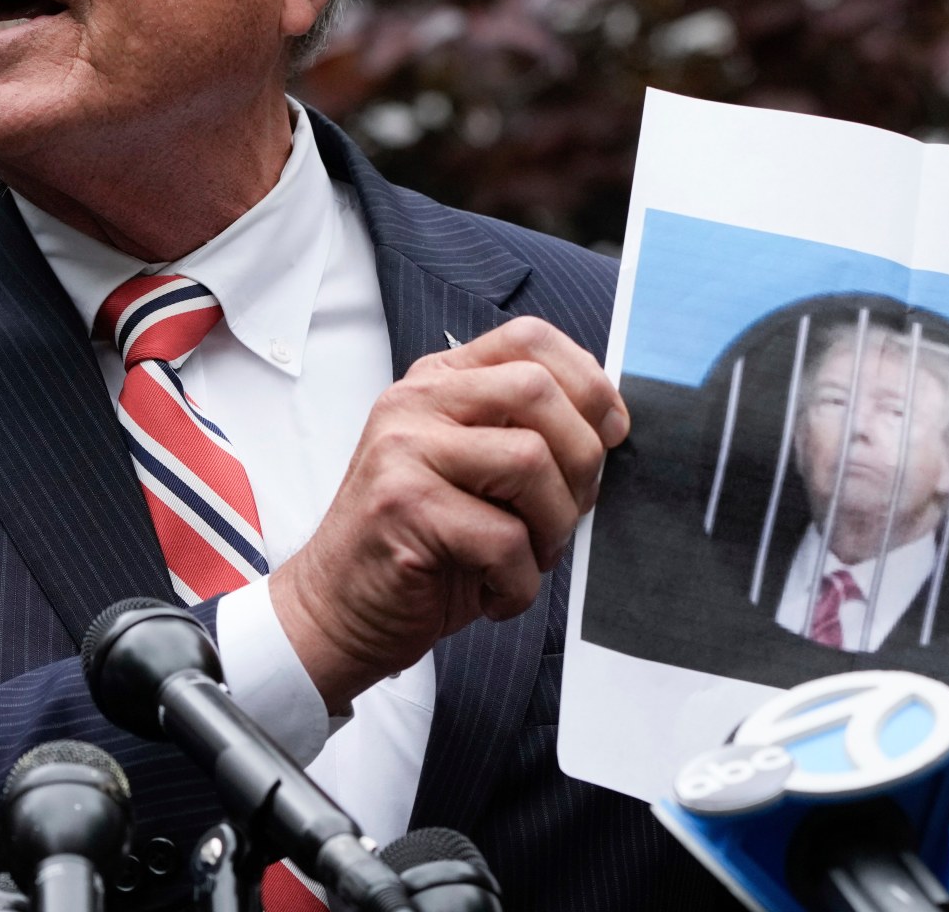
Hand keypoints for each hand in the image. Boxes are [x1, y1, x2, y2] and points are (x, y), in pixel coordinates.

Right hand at [270, 317, 628, 710]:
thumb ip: (524, 434)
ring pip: (530, 460)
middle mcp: (415, 404)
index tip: (609, 432)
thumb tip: (607, 420)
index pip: (528, 338)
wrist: (339, 609)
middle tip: (564, 513)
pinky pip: (505, 538)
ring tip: (525, 559)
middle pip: (537, 390)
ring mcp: (402, 450)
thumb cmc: (421, 548)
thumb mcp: (474, 472)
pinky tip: (493, 593)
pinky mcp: (402, 507)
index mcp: (438, 383)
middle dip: (580, 460)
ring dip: (553, 528)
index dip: (588, 381)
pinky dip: (519, 583)